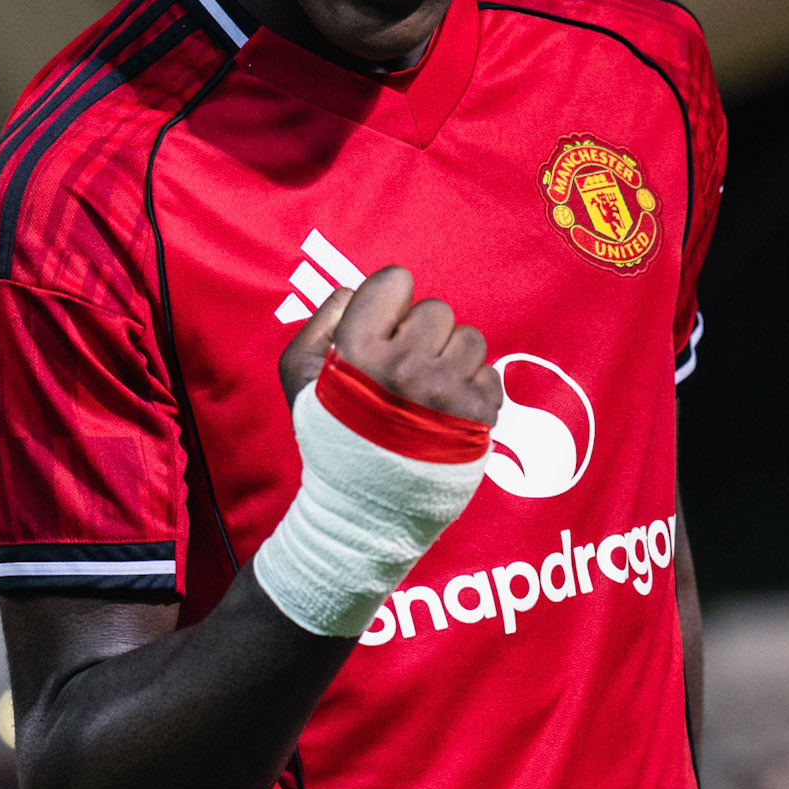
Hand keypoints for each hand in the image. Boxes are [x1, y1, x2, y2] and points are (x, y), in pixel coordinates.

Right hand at [278, 266, 500, 426]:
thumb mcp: (299, 373)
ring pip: (469, 339)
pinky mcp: (479, 414)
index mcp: (359, 349)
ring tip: (427, 394)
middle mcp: (405, 365)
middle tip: (404, 372)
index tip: (384, 330)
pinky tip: (447, 413)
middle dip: (421, 335)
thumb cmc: (329, 435)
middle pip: (435, 310)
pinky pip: (489, 374)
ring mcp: (446, 390)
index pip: (396, 280)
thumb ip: (324, 318)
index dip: (389, 303)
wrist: (364, 508)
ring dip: (451, 361)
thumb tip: (361, 291)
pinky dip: (472, 390)